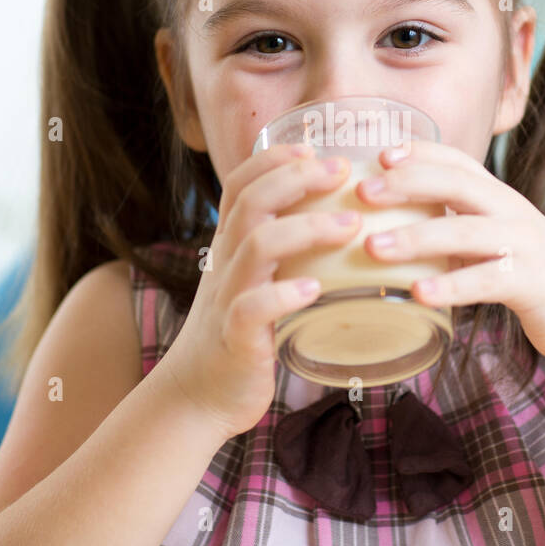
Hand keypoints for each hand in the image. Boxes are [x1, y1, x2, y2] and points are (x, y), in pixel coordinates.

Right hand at [158, 143, 362, 439]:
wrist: (196, 397)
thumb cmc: (240, 336)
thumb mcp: (254, 282)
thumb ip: (281, 253)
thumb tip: (341, 222)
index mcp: (229, 246)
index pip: (239, 184)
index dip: (272, 159)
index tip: (313, 148)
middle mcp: (224, 264)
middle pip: (250, 203)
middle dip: (296, 179)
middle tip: (342, 171)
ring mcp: (226, 299)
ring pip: (255, 247)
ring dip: (304, 229)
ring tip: (349, 226)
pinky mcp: (234, 338)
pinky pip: (251, 309)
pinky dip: (283, 295)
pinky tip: (315, 289)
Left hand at [355, 139, 544, 363]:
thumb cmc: (531, 276)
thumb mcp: (496, 241)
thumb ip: (458, 227)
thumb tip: (394, 226)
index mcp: (499, 198)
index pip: (457, 161)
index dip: (419, 152)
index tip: (379, 154)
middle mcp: (511, 212)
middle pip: (457, 183)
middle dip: (408, 182)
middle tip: (362, 190)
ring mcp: (524, 246)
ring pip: (465, 232)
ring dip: (416, 238)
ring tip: (372, 247)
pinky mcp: (531, 283)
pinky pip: (486, 281)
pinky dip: (451, 286)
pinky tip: (418, 294)